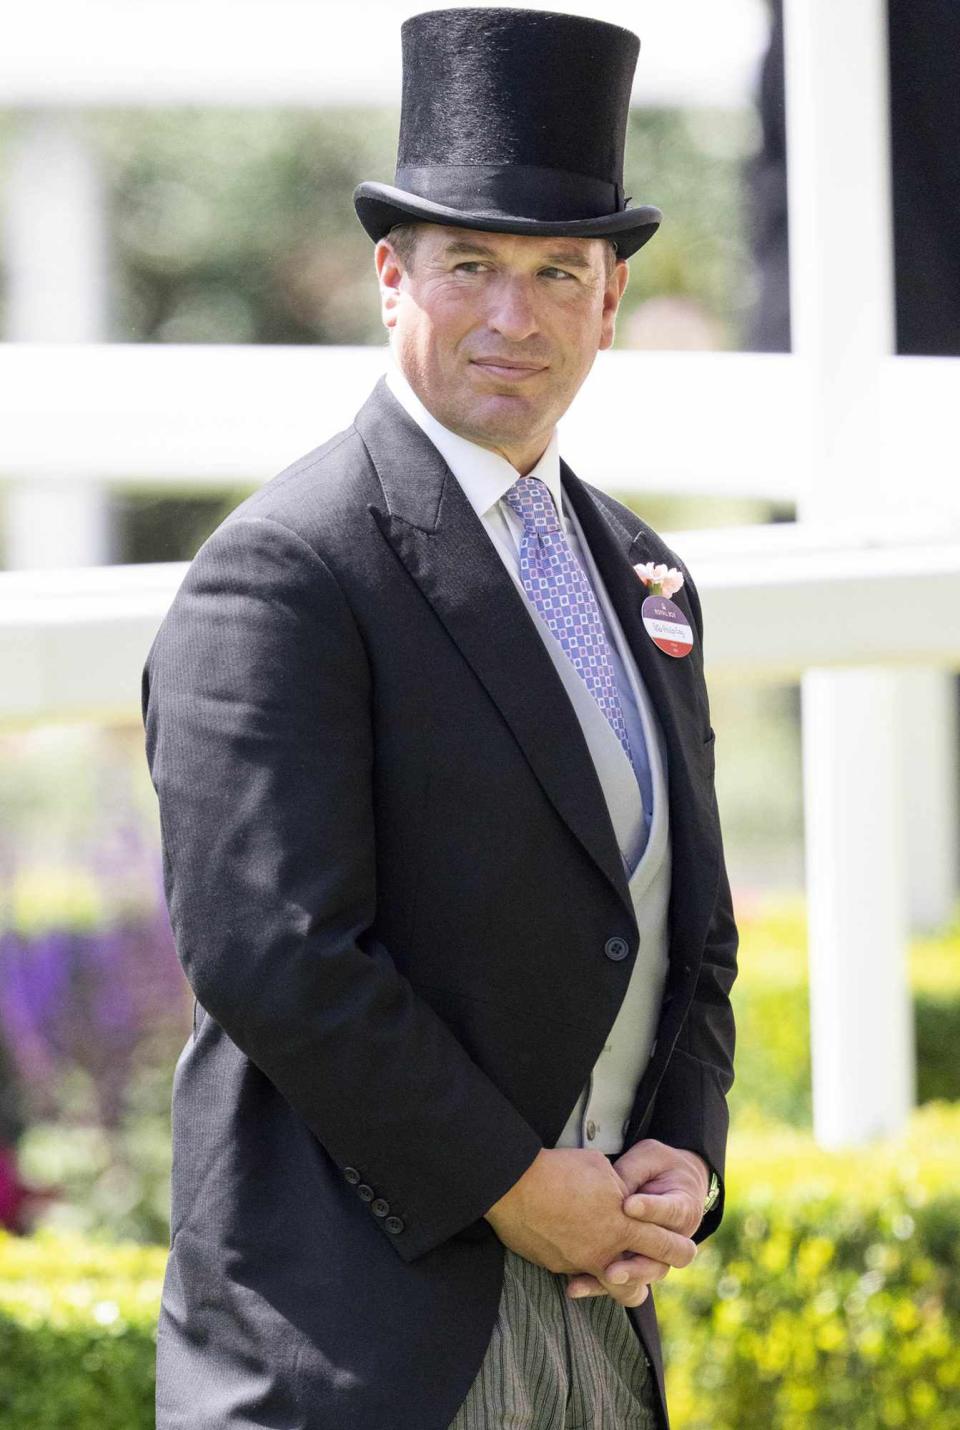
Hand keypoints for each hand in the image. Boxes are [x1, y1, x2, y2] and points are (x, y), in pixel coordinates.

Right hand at [484, 1147, 697, 1307]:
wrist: (515, 1185)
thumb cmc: (560, 1170)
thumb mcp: (600, 1169)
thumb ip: (620, 1188)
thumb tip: (623, 1198)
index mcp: (623, 1224)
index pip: (665, 1245)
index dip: (679, 1248)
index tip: (686, 1249)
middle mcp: (604, 1251)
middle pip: (641, 1281)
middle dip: (652, 1274)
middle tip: (657, 1267)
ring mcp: (579, 1263)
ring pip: (610, 1288)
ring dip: (618, 1281)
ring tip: (618, 1270)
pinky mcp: (557, 1266)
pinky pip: (577, 1273)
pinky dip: (583, 1266)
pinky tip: (576, 1245)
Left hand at [564, 1140, 708, 1303]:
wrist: (671, 1182)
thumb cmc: (658, 1166)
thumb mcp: (650, 1158)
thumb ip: (633, 1173)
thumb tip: (610, 1186)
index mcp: (683, 1207)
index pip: (670, 1211)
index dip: (650, 1208)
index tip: (628, 1205)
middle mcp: (675, 1239)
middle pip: (661, 1259)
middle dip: (636, 1265)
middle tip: (613, 1267)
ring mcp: (656, 1256)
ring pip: (642, 1276)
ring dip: (619, 1279)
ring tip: (599, 1278)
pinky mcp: (635, 1263)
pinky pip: (621, 1282)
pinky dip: (598, 1284)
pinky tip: (576, 1286)